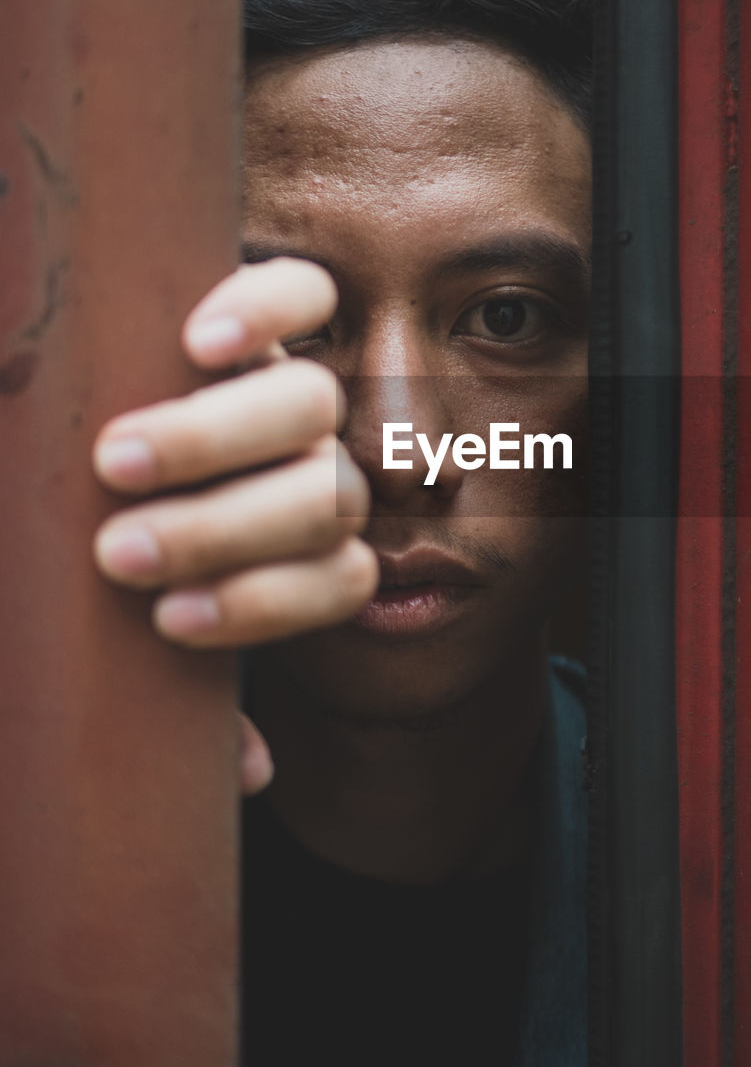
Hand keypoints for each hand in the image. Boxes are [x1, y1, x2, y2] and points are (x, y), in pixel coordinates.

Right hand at [91, 257, 378, 792]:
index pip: (340, 578)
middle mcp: (310, 465)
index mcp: (301, 547)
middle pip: (326, 494)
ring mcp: (286, 387)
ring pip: (312, 404)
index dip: (268, 606)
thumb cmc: (112, 548)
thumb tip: (250, 773)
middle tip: (120, 551)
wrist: (93, 454)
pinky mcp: (255, 316)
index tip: (170, 625)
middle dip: (227, 531)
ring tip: (117, 461)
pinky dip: (260, 313)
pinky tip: (197, 345)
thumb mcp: (132, 631)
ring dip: (217, 440)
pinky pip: (297, 293)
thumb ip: (189, 698)